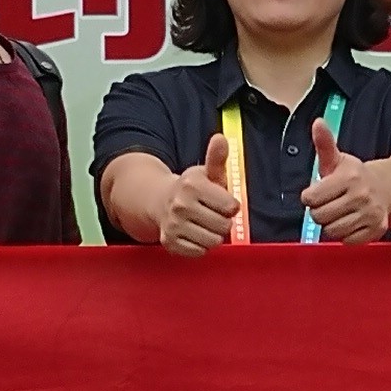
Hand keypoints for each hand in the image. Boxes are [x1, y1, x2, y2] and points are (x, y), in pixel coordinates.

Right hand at [158, 135, 242, 256]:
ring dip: (213, 235)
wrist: (159, 201)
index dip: (230, 206)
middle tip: (212, 214)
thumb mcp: (206, 172)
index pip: (231, 207)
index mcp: (192, 185)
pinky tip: (194, 234)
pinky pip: (199, 252)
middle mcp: (180, 205)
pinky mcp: (170, 242)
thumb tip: (220, 138)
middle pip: (224, 226)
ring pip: (213, 241)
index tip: (222, 202)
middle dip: (223, 221)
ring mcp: (174, 225)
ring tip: (204, 224)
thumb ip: (217, 158)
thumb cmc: (191, 189)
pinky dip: (200, 246)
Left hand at [299, 120, 390, 242]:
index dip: (310, 197)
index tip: (317, 193)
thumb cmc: (354, 176)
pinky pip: (347, 241)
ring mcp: (370, 214)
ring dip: (331, 224)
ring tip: (338, 213)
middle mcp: (361, 195)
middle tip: (328, 204)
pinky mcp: (376, 230)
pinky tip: (350, 222)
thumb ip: (324, 143)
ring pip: (332, 231)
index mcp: (349, 177)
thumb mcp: (337, 159)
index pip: (311, 199)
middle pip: (319, 217)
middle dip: (319, 211)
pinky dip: (345, 235)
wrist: (387, 189)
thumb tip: (318, 123)